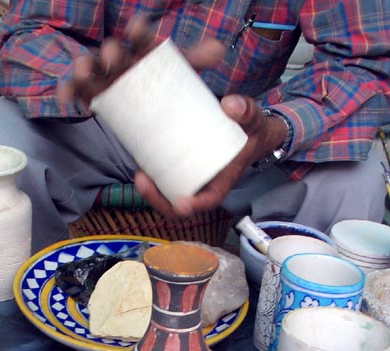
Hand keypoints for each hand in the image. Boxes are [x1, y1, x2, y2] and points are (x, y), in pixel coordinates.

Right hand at [58, 16, 224, 108]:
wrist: (153, 107)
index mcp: (143, 50)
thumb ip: (196, 61)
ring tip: (82, 71)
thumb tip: (218, 49)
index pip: (141, 38)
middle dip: (111, 53)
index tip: (137, 27)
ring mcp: (103, 76)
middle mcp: (121, 59)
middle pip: (114, 53)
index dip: (138, 32)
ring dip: (85, 68)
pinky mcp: (91, 93)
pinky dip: (69, 92)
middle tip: (113, 55)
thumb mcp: (182, 72)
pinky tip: (66, 99)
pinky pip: (77, 91)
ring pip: (91, 70)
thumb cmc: (166, 84)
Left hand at [135, 95, 291, 217]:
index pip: (208, 201)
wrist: (244, 129)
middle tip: (143, 181)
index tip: (181, 205)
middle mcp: (203, 184)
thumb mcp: (253, 120)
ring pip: (167, 193)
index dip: (194, 206)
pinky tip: (137, 161)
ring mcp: (189, 177)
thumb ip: (247, 111)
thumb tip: (230, 105)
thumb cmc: (250, 130)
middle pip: (179, 203)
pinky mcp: (179, 166)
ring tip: (139, 174)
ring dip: (150, 190)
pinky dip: (149, 174)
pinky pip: (162, 177)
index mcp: (222, 182)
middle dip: (159, 199)